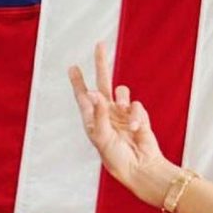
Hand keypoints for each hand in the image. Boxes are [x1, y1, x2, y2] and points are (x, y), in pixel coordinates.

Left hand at [68, 42, 177, 204]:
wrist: (139, 166)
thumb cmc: (116, 158)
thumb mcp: (101, 137)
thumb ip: (98, 114)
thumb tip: (94, 93)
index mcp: (92, 120)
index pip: (83, 97)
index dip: (78, 82)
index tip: (72, 67)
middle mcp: (106, 113)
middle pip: (103, 82)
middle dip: (102, 64)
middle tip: (100, 45)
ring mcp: (122, 113)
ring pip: (122, 90)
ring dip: (123, 98)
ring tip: (123, 113)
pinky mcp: (137, 115)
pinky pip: (136, 105)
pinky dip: (135, 115)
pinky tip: (135, 129)